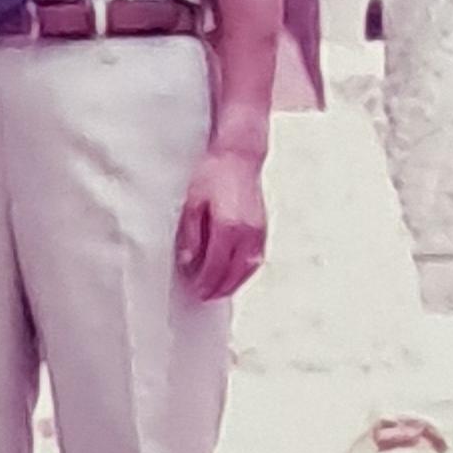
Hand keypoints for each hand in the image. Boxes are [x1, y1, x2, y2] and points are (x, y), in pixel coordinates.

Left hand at [176, 147, 266, 300]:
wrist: (238, 156)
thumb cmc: (212, 174)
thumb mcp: (192, 203)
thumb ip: (191, 235)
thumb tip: (188, 262)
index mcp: (227, 227)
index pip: (216, 266)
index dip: (205, 281)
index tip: (195, 289)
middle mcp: (246, 233)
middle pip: (233, 272)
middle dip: (218, 288)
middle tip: (204, 296)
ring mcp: (258, 232)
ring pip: (248, 269)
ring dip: (233, 284)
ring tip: (219, 291)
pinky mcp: (263, 228)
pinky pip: (256, 259)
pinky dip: (245, 272)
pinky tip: (235, 274)